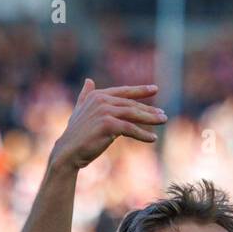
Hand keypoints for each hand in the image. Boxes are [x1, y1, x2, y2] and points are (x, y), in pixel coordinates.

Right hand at [49, 79, 165, 171]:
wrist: (68, 151)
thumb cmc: (76, 134)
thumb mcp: (80, 110)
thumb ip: (86, 95)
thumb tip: (88, 80)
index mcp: (97, 95)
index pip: (123, 92)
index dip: (140, 90)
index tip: (155, 89)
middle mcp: (101, 100)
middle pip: (131, 104)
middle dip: (149, 110)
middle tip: (163, 115)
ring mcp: (104, 111)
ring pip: (133, 114)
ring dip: (150, 119)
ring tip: (163, 121)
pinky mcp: (108, 125)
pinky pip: (130, 128)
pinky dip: (142, 134)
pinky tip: (152, 138)